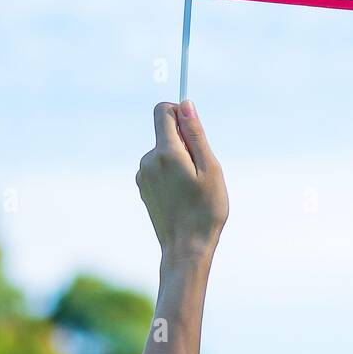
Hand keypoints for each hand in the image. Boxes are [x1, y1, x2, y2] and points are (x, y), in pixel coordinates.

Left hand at [137, 101, 228, 265]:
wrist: (186, 248)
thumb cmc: (205, 209)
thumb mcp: (209, 168)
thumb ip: (195, 134)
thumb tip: (185, 105)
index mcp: (166, 152)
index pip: (163, 111)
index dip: (180, 113)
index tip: (194, 131)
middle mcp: (148, 161)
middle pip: (165, 132)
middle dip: (184, 142)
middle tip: (200, 171)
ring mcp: (143, 175)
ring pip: (163, 151)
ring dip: (179, 160)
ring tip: (192, 188)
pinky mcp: (143, 188)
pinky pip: (158, 167)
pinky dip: (171, 173)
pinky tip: (182, 196)